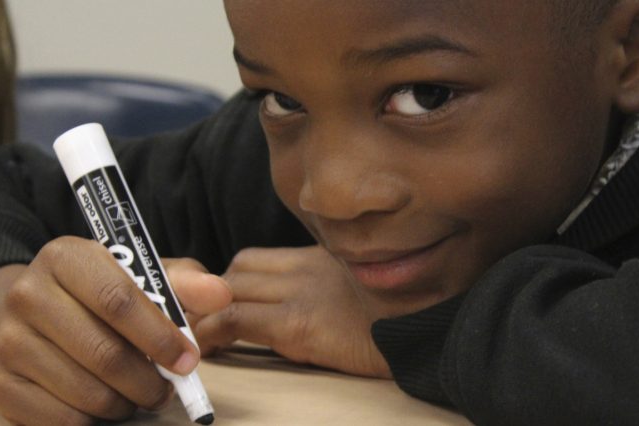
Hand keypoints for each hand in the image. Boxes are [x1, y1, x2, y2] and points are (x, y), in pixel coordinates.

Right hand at [0, 236, 228, 424]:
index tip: (189, 360)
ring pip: (86, 394)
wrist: (24, 312)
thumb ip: (182, 282)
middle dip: (149, 382)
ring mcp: (6, 342)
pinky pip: (60, 421)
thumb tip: (222, 294)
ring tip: (137, 394)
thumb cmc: (96, 293)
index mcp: (67, 257)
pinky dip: (94, 421)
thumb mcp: (138, 275)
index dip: (160, 336)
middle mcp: (28, 294)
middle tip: (167, 389)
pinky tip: (104, 404)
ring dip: (126, 404)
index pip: (120, 300)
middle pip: (105, 354)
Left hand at [175, 245, 391, 378]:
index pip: (257, 259)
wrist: (435, 325)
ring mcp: (303, 292)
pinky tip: (210, 348)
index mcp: (324, 257)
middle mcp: (309, 266)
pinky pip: (237, 319)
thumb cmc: (410, 311)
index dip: (231, 282)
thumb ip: (338, 282)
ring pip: (230, 287)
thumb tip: (316, 307)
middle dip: (217, 293)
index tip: (222, 306)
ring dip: (211, 309)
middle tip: (210, 321)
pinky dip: (215, 331)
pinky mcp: (302, 323)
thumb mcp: (370, 283)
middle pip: (239, 268)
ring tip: (202, 335)